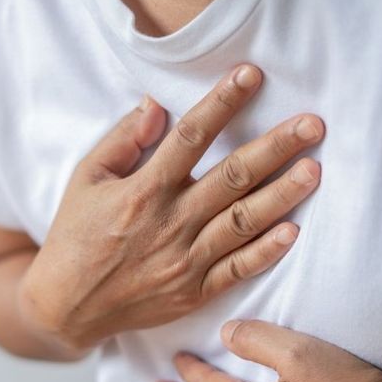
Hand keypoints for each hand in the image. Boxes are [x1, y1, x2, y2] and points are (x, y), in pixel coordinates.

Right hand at [18, 65, 323, 351]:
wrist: (67, 306)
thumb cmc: (74, 236)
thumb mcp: (86, 179)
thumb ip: (123, 141)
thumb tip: (157, 105)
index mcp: (143, 190)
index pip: (190, 137)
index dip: (222, 103)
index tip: (251, 75)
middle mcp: (169, 223)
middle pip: (231, 178)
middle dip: (275, 147)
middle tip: (313, 124)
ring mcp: (185, 260)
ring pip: (243, 222)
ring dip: (282, 195)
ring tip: (315, 169)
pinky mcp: (194, 291)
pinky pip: (237, 270)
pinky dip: (266, 252)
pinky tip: (293, 231)